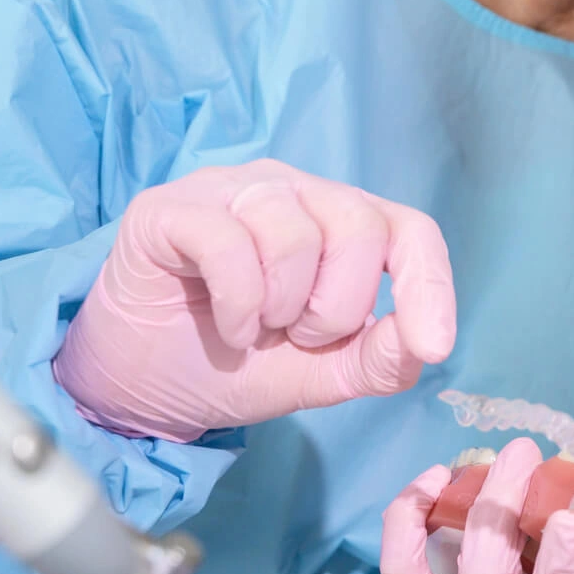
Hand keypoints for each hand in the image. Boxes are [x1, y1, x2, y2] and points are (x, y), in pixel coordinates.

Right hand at [53, 160, 454, 441]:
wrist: (141, 383)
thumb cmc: (237, 360)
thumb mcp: (323, 370)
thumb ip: (381, 357)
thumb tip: (426, 340)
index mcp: (341, 219)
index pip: (411, 231)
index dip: (430, 285)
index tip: (432, 344)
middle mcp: (293, 189)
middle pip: (361, 228)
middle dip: (338, 308)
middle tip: (296, 334)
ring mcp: (231, 189)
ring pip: (296, 234)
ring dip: (283, 307)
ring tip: (257, 328)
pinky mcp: (171, 208)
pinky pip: (230, 243)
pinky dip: (240, 303)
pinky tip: (228, 327)